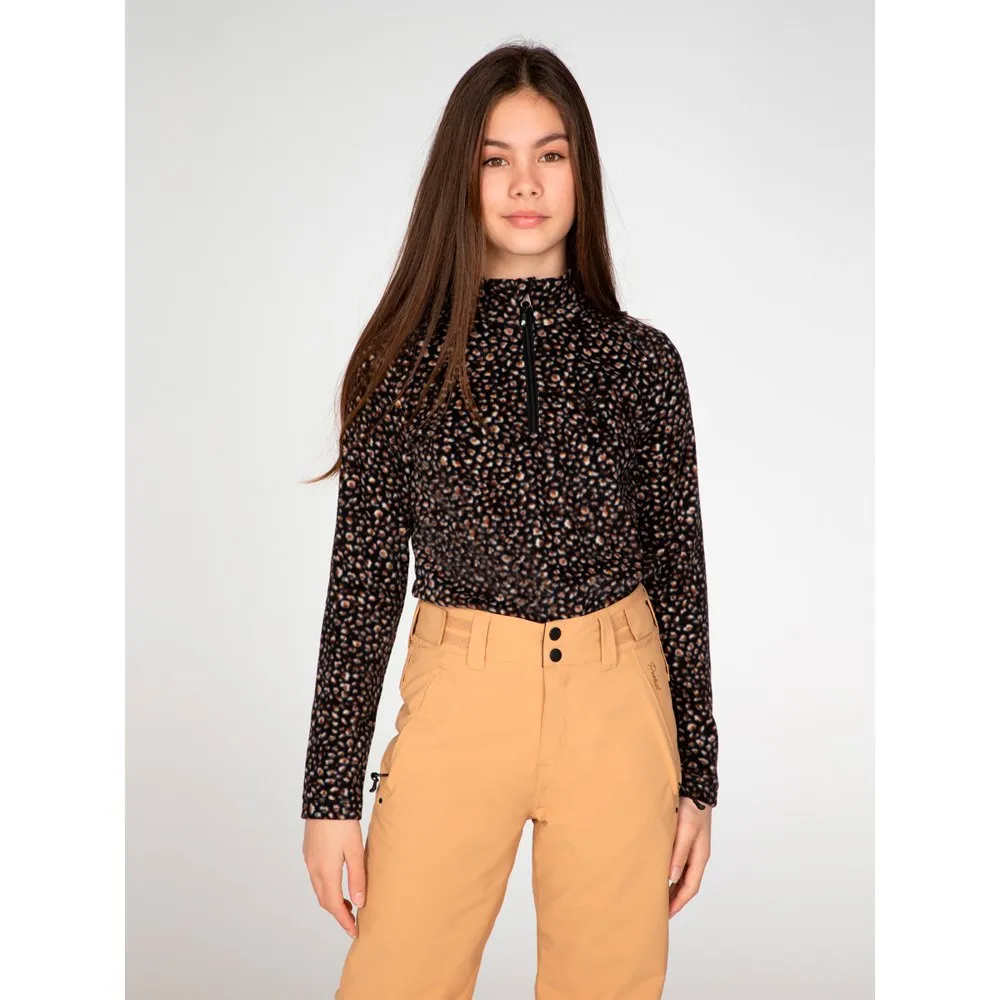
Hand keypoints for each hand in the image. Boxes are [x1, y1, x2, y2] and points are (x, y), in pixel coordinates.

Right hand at [303, 818, 365, 937]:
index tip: (354, 931)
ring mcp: (309, 859)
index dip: (344, 921)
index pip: (333, 905)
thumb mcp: (355, 851)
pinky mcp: (309, 851)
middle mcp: (314, 868)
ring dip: (331, 900)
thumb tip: (359, 904)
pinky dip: (326, 887)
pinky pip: (316, 877)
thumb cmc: (343, 823)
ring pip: (319, 889)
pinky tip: (337, 882)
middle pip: (324, 900)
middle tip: (352, 920)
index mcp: (325, 871)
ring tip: (348, 904)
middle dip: (337, 913)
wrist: (325, 797)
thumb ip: (357, 878)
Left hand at [667, 797, 711, 916]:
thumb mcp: (685, 830)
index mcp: (700, 856)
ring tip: (658, 897)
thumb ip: (679, 852)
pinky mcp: (685, 841)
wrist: (696, 788)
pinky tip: (661, 874)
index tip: (666, 914)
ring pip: (683, 876)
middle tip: (659, 911)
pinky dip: (671, 874)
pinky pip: (679, 864)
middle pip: (687, 884)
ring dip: (673, 888)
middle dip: (676, 899)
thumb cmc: (691, 807)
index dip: (679, 902)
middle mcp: (697, 856)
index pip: (690, 887)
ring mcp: (692, 849)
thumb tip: (672, 877)